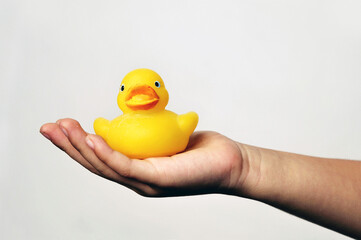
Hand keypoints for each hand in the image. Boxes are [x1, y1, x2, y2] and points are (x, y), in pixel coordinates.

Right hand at [40, 118, 251, 196]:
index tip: (61, 126)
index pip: (100, 159)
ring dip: (80, 147)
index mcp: (137, 171)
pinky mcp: (157, 179)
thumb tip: (134, 115)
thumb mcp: (168, 136)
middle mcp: (137, 180)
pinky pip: (126, 165)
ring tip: (62, 129)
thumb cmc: (202, 150)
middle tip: (48, 127)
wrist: (232, 163)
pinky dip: (106, 153)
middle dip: (68, 146)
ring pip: (105, 166)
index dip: (77, 144)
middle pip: (95, 164)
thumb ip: (147, 133)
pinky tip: (91, 139)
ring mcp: (146, 183)